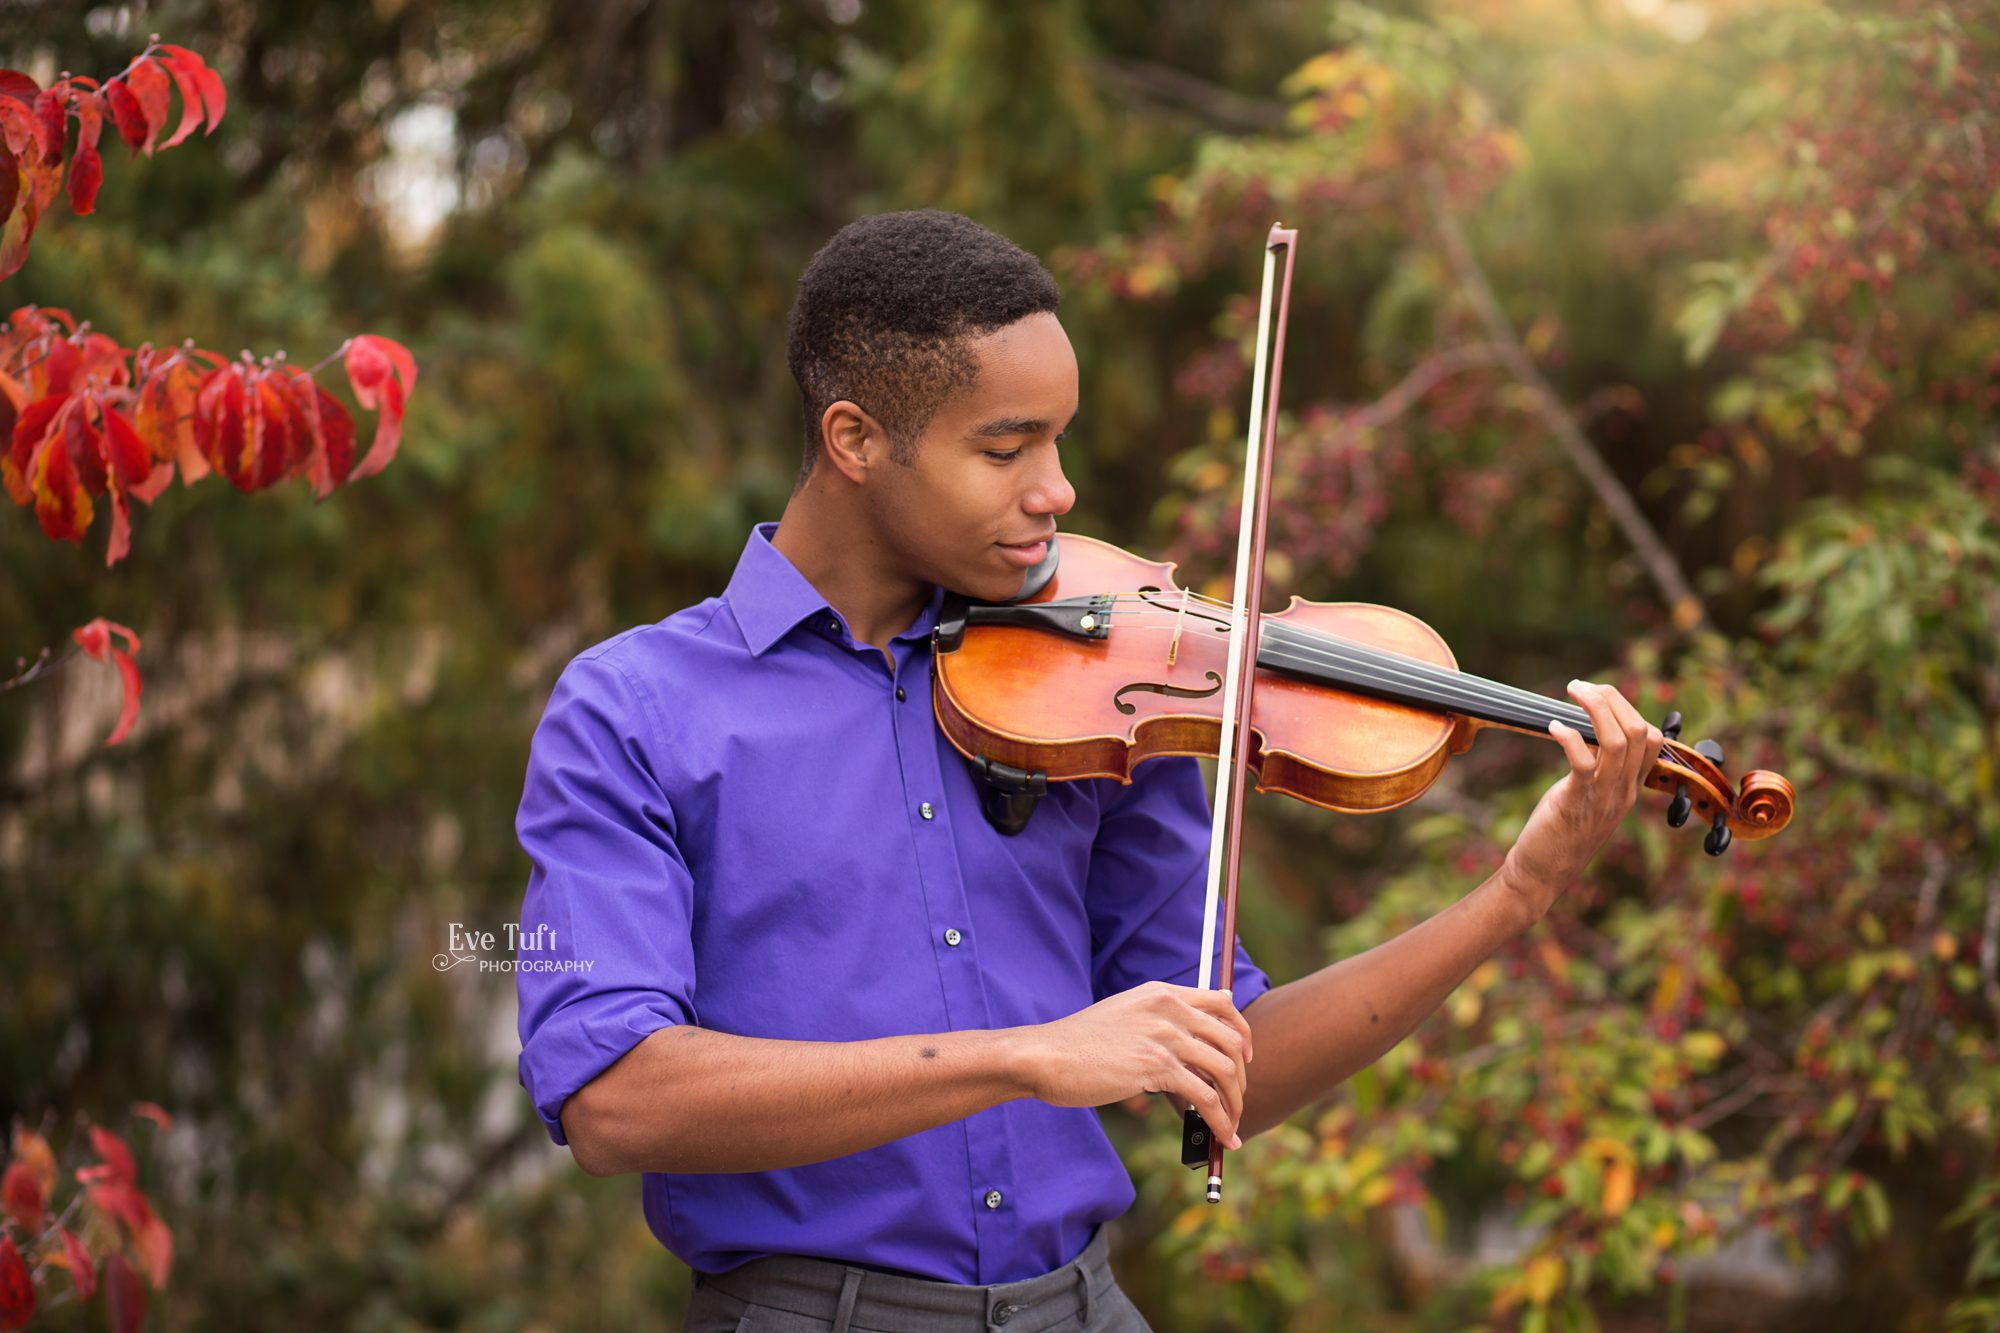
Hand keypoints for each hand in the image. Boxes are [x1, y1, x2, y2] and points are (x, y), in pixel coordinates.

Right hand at [1023, 981, 1254, 1148]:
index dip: (1242, 1033)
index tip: (1245, 1057)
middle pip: (1230, 1040)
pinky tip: (1224, 1138)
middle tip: (1237, 1101)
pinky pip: (1205, 1098)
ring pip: (1224, 1071)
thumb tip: (1189, 1044)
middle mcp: (1168, 1009)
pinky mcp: (1156, 1066)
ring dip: (1235, 1104)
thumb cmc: (1079, 1044)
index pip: (1223, 1003)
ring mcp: (1163, 1036)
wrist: (1046, 1055)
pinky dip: (1220, 1121)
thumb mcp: (1124, 1015)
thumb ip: (1158, 1020)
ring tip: (1232, 1125)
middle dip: (1241, 1077)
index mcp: (1161, 993)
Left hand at [1500, 679, 1663, 921]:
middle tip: (1581, 686)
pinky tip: (1551, 726)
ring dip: (1595, 707)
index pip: (1651, 739)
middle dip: (1612, 699)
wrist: (1541, 874)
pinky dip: (1569, 736)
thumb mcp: (1584, 796)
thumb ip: (1594, 768)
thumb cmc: (1557, 832)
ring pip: (1619, 740)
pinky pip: (1583, 761)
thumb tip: (1583, 731)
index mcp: (1628, 788)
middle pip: (1639, 731)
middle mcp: (1623, 791)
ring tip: (1573, 691)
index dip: (1627, 708)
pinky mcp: (1576, 802)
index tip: (1598, 695)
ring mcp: (1603, 797)